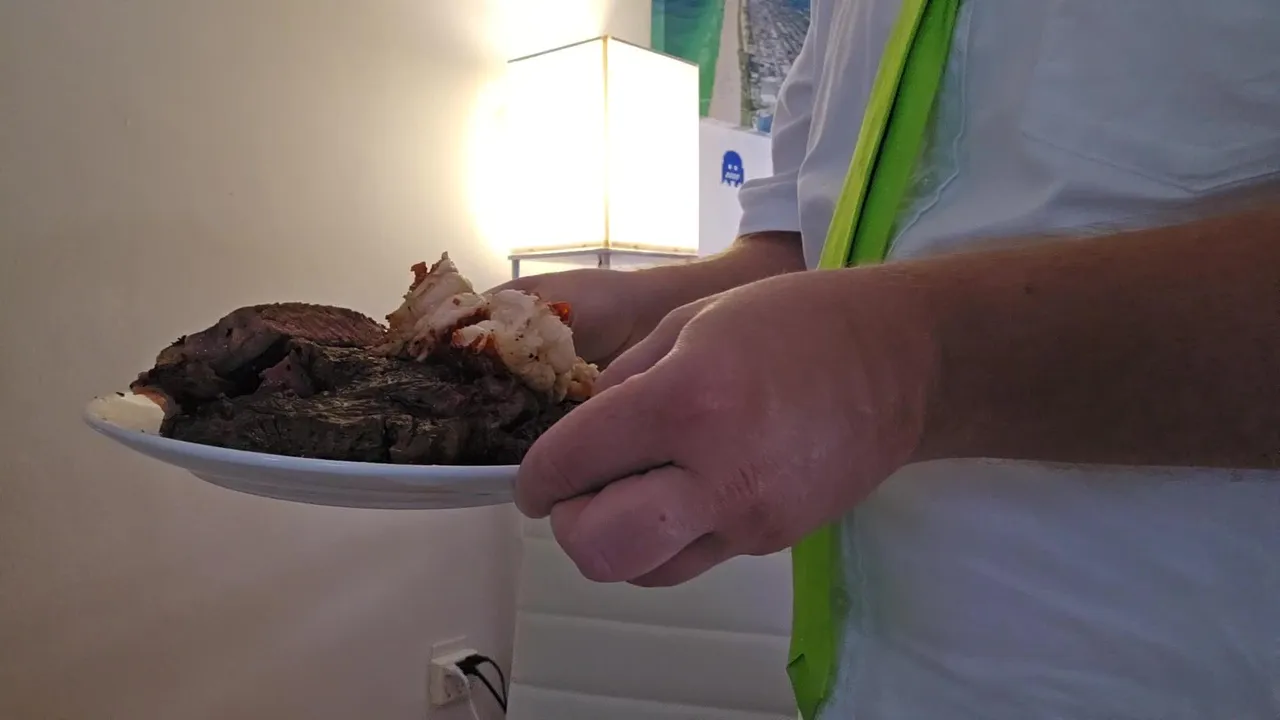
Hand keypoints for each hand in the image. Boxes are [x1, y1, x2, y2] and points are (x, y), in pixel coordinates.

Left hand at [514, 269, 939, 585]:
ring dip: (617, 541)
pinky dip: (667, 539)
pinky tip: (680, 493)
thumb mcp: (693, 320)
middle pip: (601, 549)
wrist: (903, 361)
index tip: (532, 481)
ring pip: (644, 572)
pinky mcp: (773, 542)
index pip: (573, 463)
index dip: (534, 478)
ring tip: (629, 494)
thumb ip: (624, 378)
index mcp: (687, 401)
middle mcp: (716, 474)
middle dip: (570, 527)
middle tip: (576, 494)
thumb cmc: (799, 321)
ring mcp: (749, 519)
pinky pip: (694, 560)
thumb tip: (583, 431)